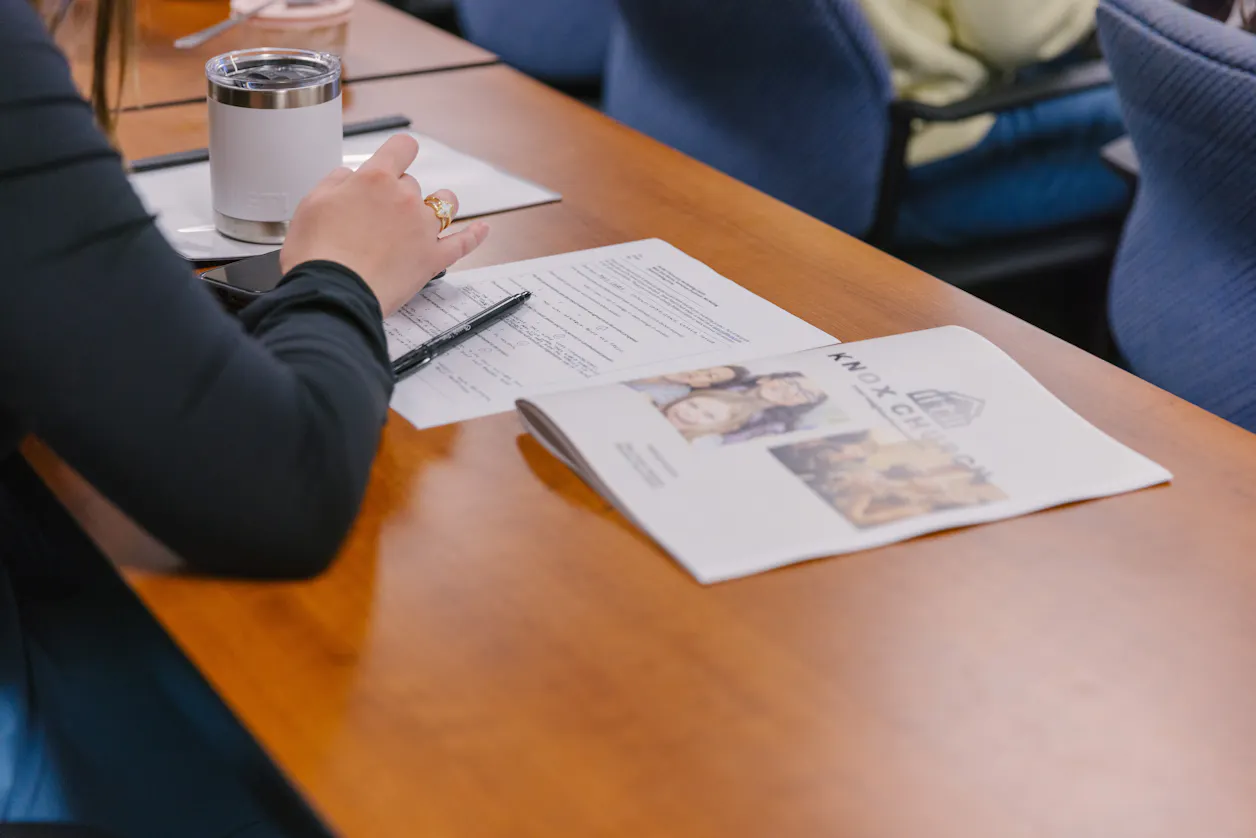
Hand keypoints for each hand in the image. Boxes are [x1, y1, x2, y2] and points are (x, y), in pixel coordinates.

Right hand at [280, 134, 489, 313]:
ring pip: (444, 205)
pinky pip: (463, 243)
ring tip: (427, 215)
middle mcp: (405, 199)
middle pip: (413, 183)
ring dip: (438, 205)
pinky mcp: (434, 258)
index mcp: (376, 179)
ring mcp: (424, 229)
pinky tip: (482, 230)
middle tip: (379, 216)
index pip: (401, 148)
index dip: (400, 152)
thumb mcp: (312, 203)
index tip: (398, 157)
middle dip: (399, 193)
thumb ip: (335, 182)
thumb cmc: (318, 253)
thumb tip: (349, 176)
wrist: (334, 292)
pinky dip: (475, 235)